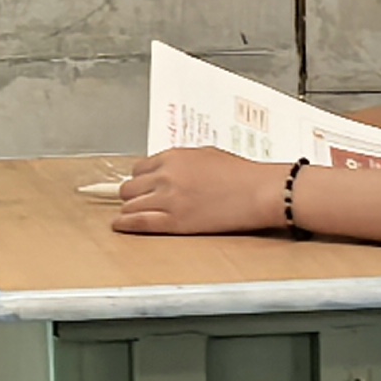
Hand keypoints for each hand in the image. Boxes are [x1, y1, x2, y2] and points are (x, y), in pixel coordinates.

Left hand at [110, 147, 291, 236]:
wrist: (259, 192)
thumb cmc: (240, 174)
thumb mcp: (206, 156)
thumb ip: (180, 162)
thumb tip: (165, 170)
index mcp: (173, 157)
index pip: (138, 168)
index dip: (140, 179)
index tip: (143, 186)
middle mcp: (166, 176)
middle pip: (129, 187)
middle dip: (133, 195)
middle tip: (140, 201)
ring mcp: (168, 200)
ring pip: (129, 205)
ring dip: (131, 210)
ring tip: (135, 214)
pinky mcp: (174, 222)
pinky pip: (137, 223)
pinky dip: (125, 224)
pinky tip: (121, 225)